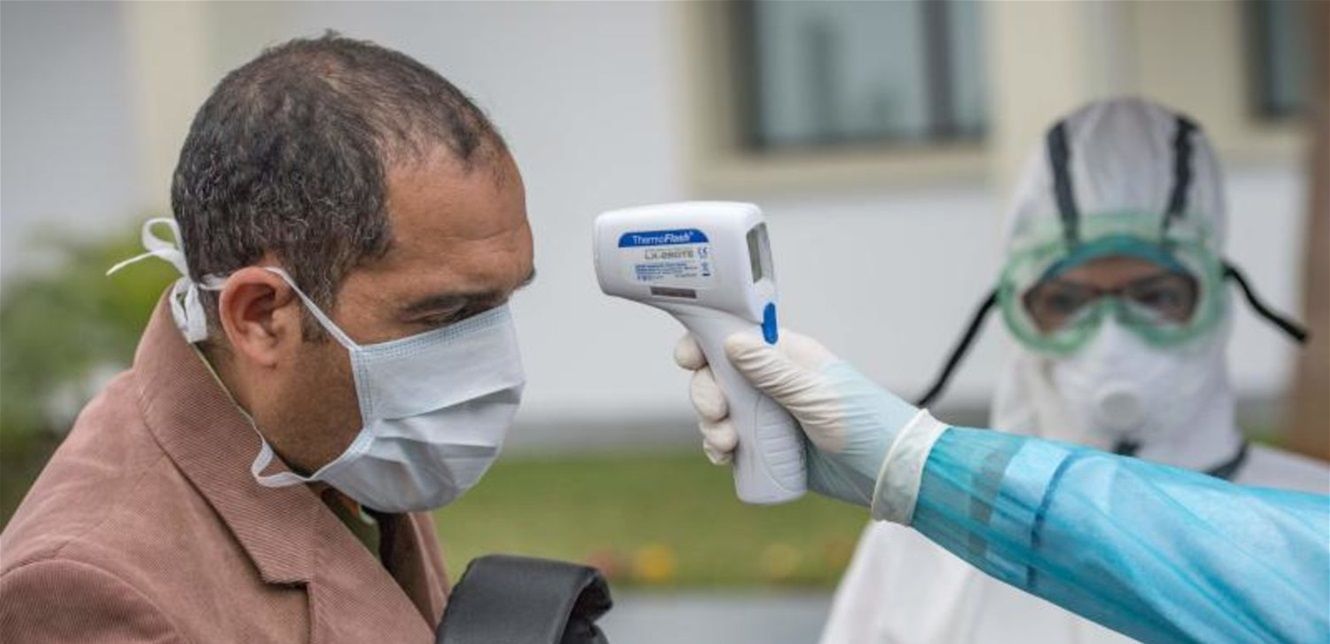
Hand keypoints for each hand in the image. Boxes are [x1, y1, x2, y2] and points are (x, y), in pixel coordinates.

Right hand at [674, 330, 922, 506]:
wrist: (888, 473)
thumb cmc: (863, 426)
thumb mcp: (816, 396)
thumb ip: (774, 372)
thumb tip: (731, 341)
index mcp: (785, 356)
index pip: (734, 338)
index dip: (705, 343)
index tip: (689, 359)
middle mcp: (771, 381)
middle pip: (717, 376)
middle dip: (706, 394)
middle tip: (717, 414)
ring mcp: (768, 414)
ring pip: (720, 410)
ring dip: (710, 424)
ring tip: (725, 444)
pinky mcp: (767, 446)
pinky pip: (730, 440)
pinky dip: (718, 447)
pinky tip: (724, 457)